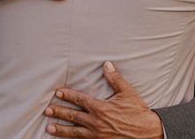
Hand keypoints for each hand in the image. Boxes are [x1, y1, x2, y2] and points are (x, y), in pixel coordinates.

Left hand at [45, 61, 163, 138]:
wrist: (147, 132)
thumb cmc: (137, 112)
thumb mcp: (127, 92)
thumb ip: (115, 78)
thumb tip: (107, 64)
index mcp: (101, 108)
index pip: (80, 100)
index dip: (67, 96)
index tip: (57, 93)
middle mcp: (96, 122)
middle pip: (73, 116)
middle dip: (59, 112)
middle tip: (47, 110)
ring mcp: (97, 135)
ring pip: (74, 132)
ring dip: (61, 130)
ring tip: (49, 128)